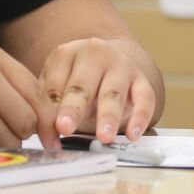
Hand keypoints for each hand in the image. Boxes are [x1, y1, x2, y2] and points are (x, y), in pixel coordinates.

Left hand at [39, 37, 158, 143]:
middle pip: (82, 85)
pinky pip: (145, 97)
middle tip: (66, 128)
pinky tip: (133, 133)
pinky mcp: (142, 79)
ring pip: (113, 92)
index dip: (48, 113)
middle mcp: (94, 54)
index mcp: (66, 54)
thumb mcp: (59, 89)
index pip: (54, 86)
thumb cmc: (78, 83)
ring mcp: (121, 64)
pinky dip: (140, 116)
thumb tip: (49, 139)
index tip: (48, 135)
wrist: (111, 63)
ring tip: (104, 137)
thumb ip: (51, 109)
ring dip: (108, 116)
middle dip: (73, 108)